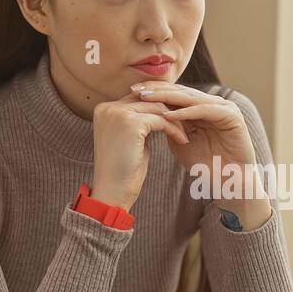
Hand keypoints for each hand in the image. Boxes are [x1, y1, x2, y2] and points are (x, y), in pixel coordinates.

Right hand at [89, 90, 189, 210]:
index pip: (138, 98)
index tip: (177, 117)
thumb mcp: (130, 140)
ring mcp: (118, 114)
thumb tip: (158, 112)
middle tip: (188, 122)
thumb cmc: (123, 171)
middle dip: (170, 111)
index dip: (159, 107)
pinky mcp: (131, 123)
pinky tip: (183, 140)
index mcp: (104, 110)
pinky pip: (161, 120)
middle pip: (148, 99)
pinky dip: (174, 130)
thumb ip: (139, 122)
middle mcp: (108, 108)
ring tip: (186, 133)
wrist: (113, 192)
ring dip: (175, 120)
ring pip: (157, 108)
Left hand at [133, 82, 272, 229]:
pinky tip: (169, 115)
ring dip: (168, 98)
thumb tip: (146, 114)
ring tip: (148, 98)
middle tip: (135, 90)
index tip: (130, 93)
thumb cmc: (206, 167)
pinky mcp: (232, 116)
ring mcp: (224, 108)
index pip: (174, 94)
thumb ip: (168, 127)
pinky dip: (187, 112)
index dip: (153, 92)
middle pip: (181, 92)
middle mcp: (212, 104)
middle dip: (157, 90)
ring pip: (191, 98)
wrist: (230, 184)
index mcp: (201, 107)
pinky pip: (206, 110)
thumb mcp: (179, 143)